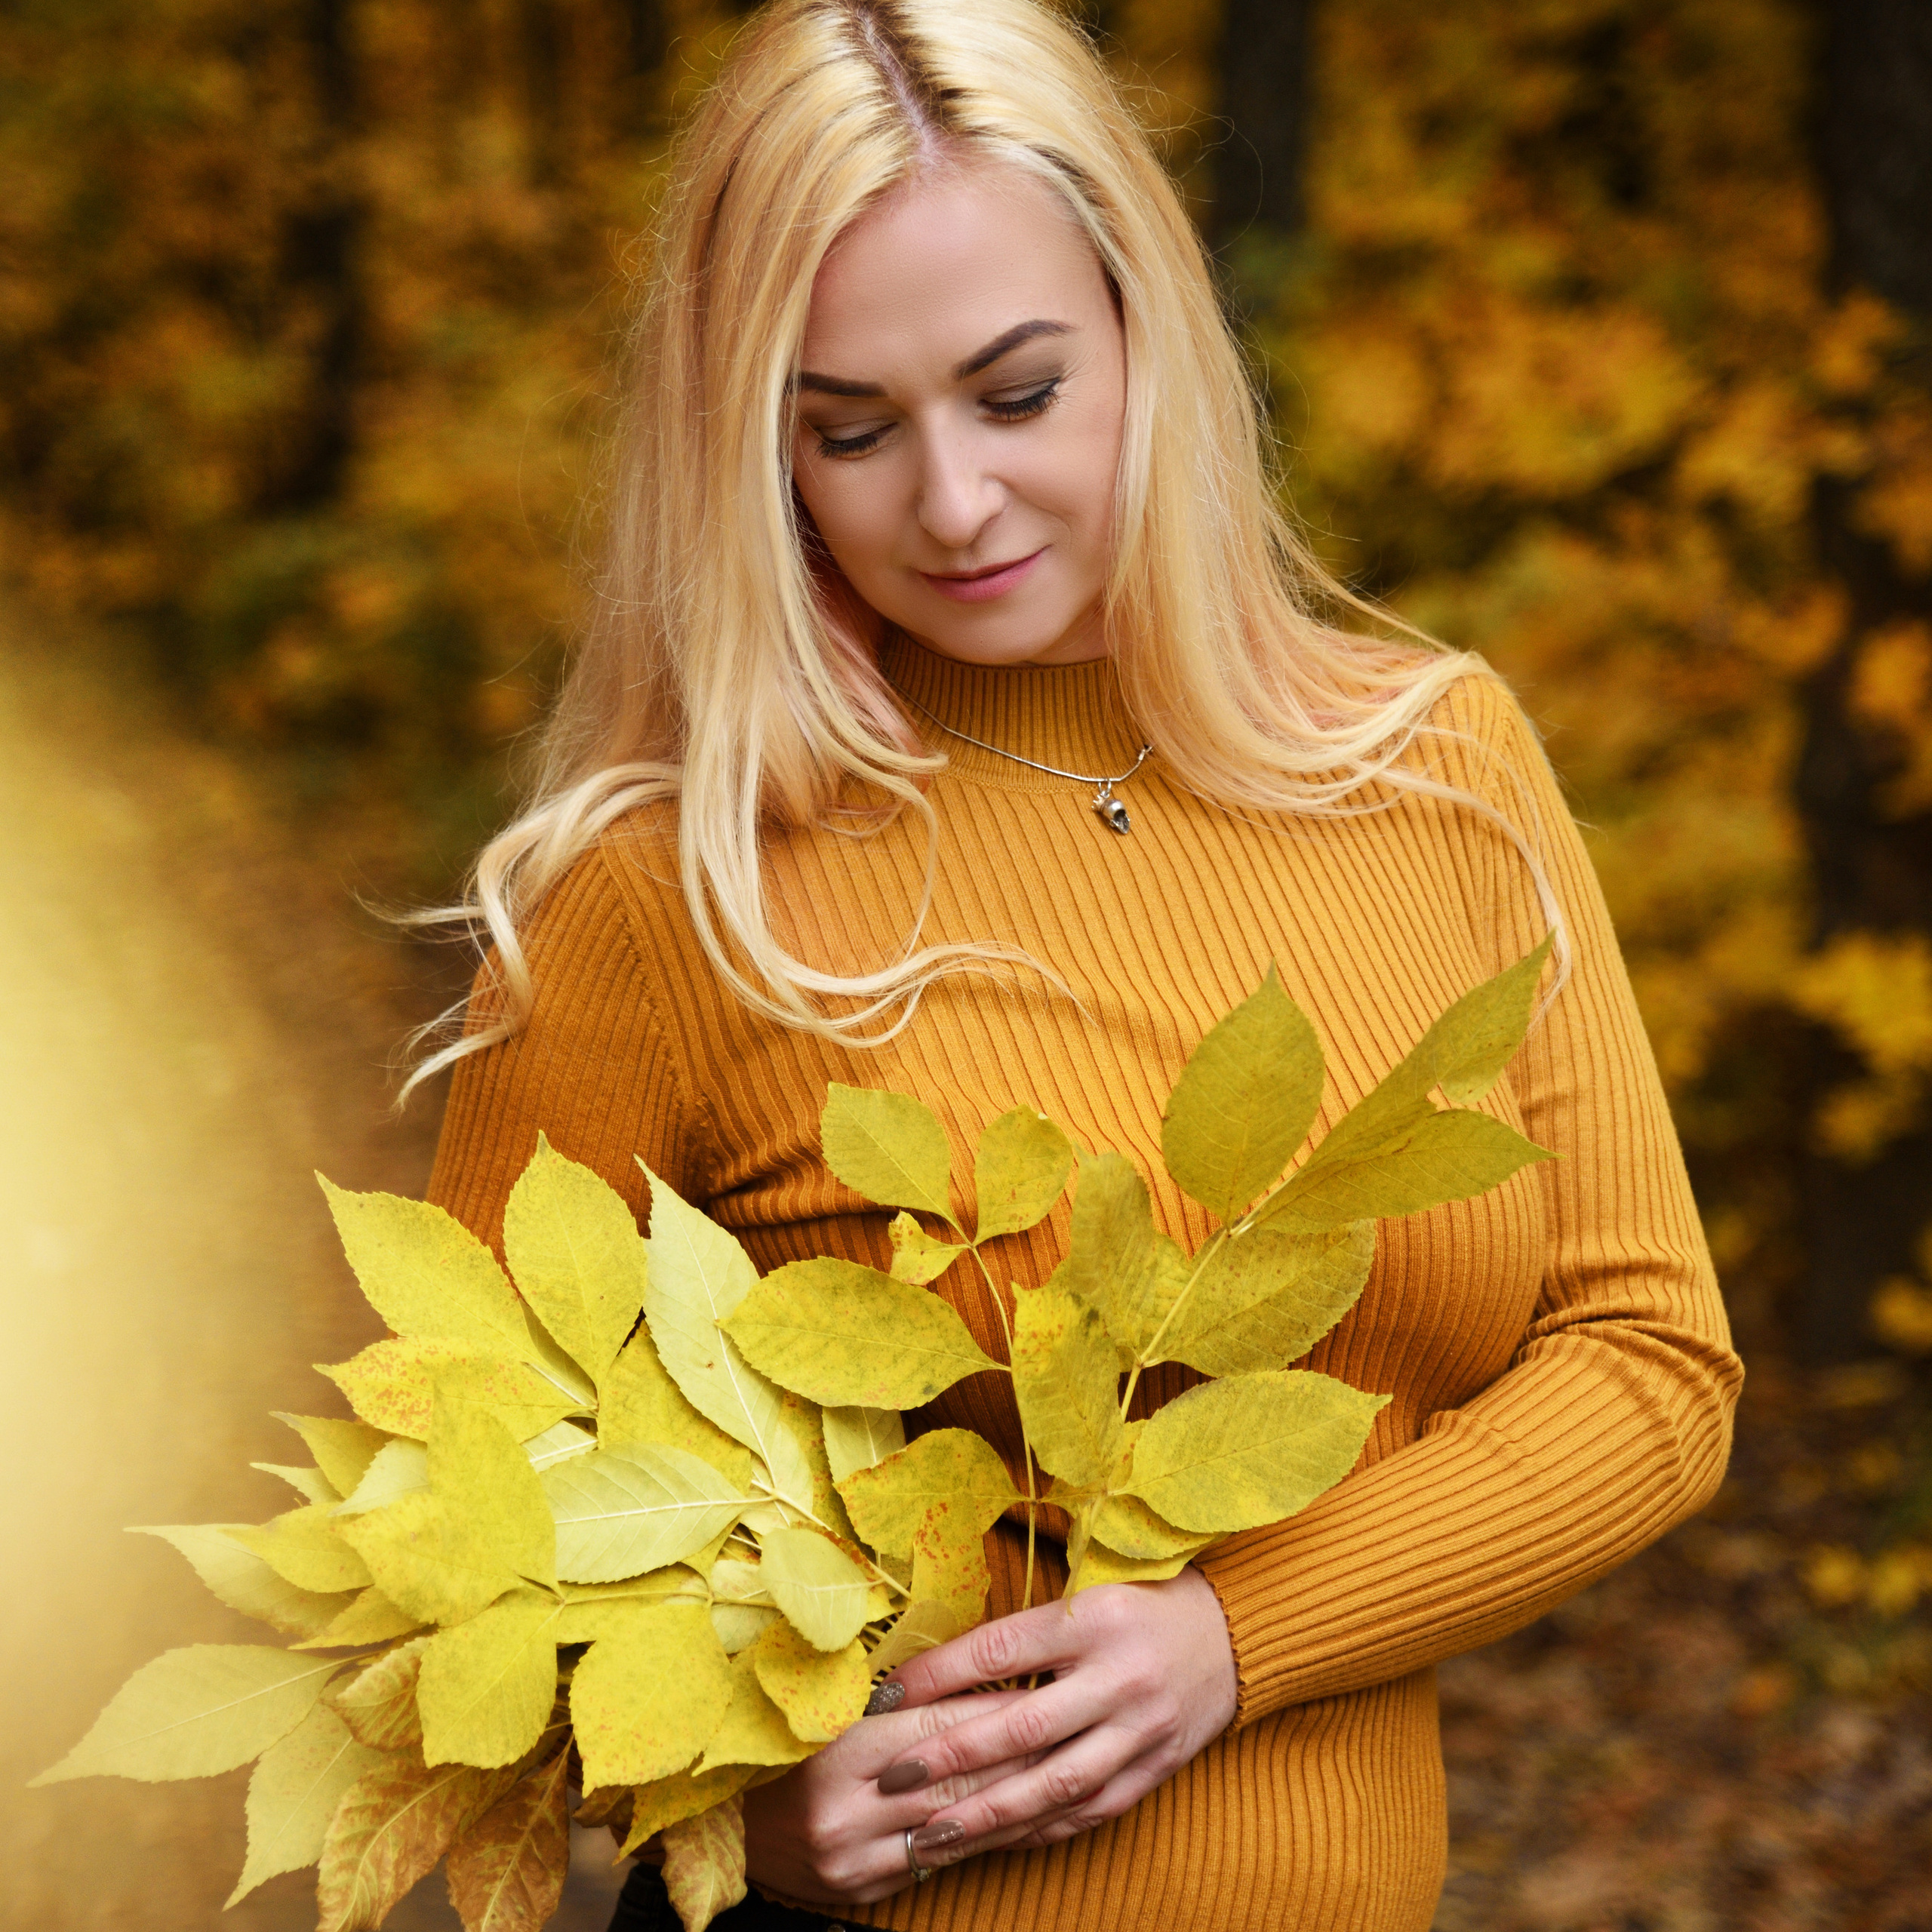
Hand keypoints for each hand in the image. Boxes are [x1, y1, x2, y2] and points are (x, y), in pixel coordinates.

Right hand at [741, 1687, 1037, 1904]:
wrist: (721, 1825)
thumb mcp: (825, 1711)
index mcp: (836, 1753)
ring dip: (1010, 1802)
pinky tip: (1016, 1821)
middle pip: (953, 1782)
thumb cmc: (780, 1748)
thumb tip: (964, 1677)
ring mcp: (855, 1860)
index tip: (1032, 1686)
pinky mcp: (863, 1891)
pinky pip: (936, 1863)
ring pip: (953, 1829)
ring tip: (1058, 1771)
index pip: (933, 1728)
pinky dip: (978, 1840)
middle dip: (1015, 1755)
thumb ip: (887, 1701)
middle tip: (1065, 1728)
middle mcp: (846, 1812)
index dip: (987, 1707)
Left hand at [874, 1568, 1237, 1869]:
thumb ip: (1027, 1628)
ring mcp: (1140, 1729)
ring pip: (1054, 1783)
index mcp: (1094, 1620)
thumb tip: (942, 1660)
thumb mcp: (1089, 1591)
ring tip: (932, 1834)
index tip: (887, 1693)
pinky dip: (1040, 1828)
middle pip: (1022, 1725)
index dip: (939, 1673)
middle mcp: (1118, 1677)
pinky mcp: (1155, 1767)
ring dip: (988, 1813)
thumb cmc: (1145, 1603)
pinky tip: (998, 1838)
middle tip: (894, 1777)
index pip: (1001, 1649)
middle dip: (951, 1757)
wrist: (1235, 1633)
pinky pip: (1090, 1808)